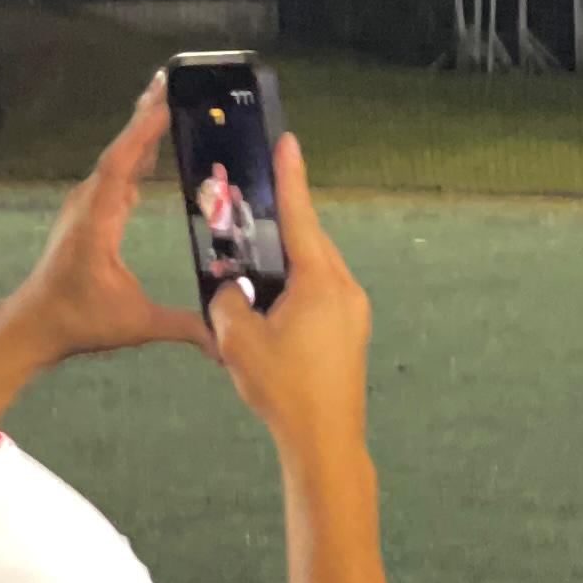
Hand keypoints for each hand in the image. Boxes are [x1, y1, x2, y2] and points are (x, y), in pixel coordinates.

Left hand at [4, 81, 213, 363]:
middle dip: (145, 115)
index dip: (141, 133)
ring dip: (140, 129)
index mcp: (98, 222)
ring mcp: (87, 204)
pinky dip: (135, 150)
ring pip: (116, 157)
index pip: (120, 166)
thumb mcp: (136, 324)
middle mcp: (89, 203)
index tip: (163, 102)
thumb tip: (225, 341)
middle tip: (171, 80)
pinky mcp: (90, 210)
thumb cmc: (80, 321)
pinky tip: (152, 142)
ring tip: (166, 99)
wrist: (35, 323)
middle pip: (120, 149)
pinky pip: (115, 170)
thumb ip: (183, 326)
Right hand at [207, 132, 371, 462]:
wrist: (324, 440)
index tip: (288, 142)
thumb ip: (227, 301)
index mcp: (320, 281)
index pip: (300, 217)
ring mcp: (354, 312)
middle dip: (283, 225)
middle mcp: (345, 289)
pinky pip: (323, 295)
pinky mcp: (352, 333)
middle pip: (310, 242)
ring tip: (255, 264)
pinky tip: (273, 305)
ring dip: (288, 264)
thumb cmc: (283, 388)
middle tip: (256, 205)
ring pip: (317, 271)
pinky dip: (297, 289)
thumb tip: (231, 291)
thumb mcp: (237, 339)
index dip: (290, 178)